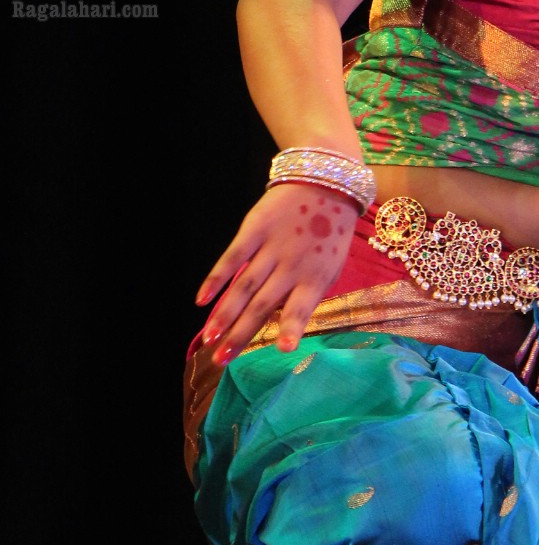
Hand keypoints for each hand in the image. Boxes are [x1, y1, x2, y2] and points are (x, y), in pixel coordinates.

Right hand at [195, 183, 356, 363]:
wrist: (326, 183)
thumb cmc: (330, 234)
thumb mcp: (332, 266)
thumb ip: (309, 293)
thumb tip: (284, 323)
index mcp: (316, 278)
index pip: (301, 308)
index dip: (292, 329)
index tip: (283, 350)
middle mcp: (293, 266)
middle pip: (263, 306)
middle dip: (241, 335)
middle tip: (220, 361)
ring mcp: (272, 248)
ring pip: (244, 287)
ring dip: (225, 315)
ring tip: (209, 339)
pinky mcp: (255, 229)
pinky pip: (232, 257)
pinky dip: (216, 278)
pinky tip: (201, 300)